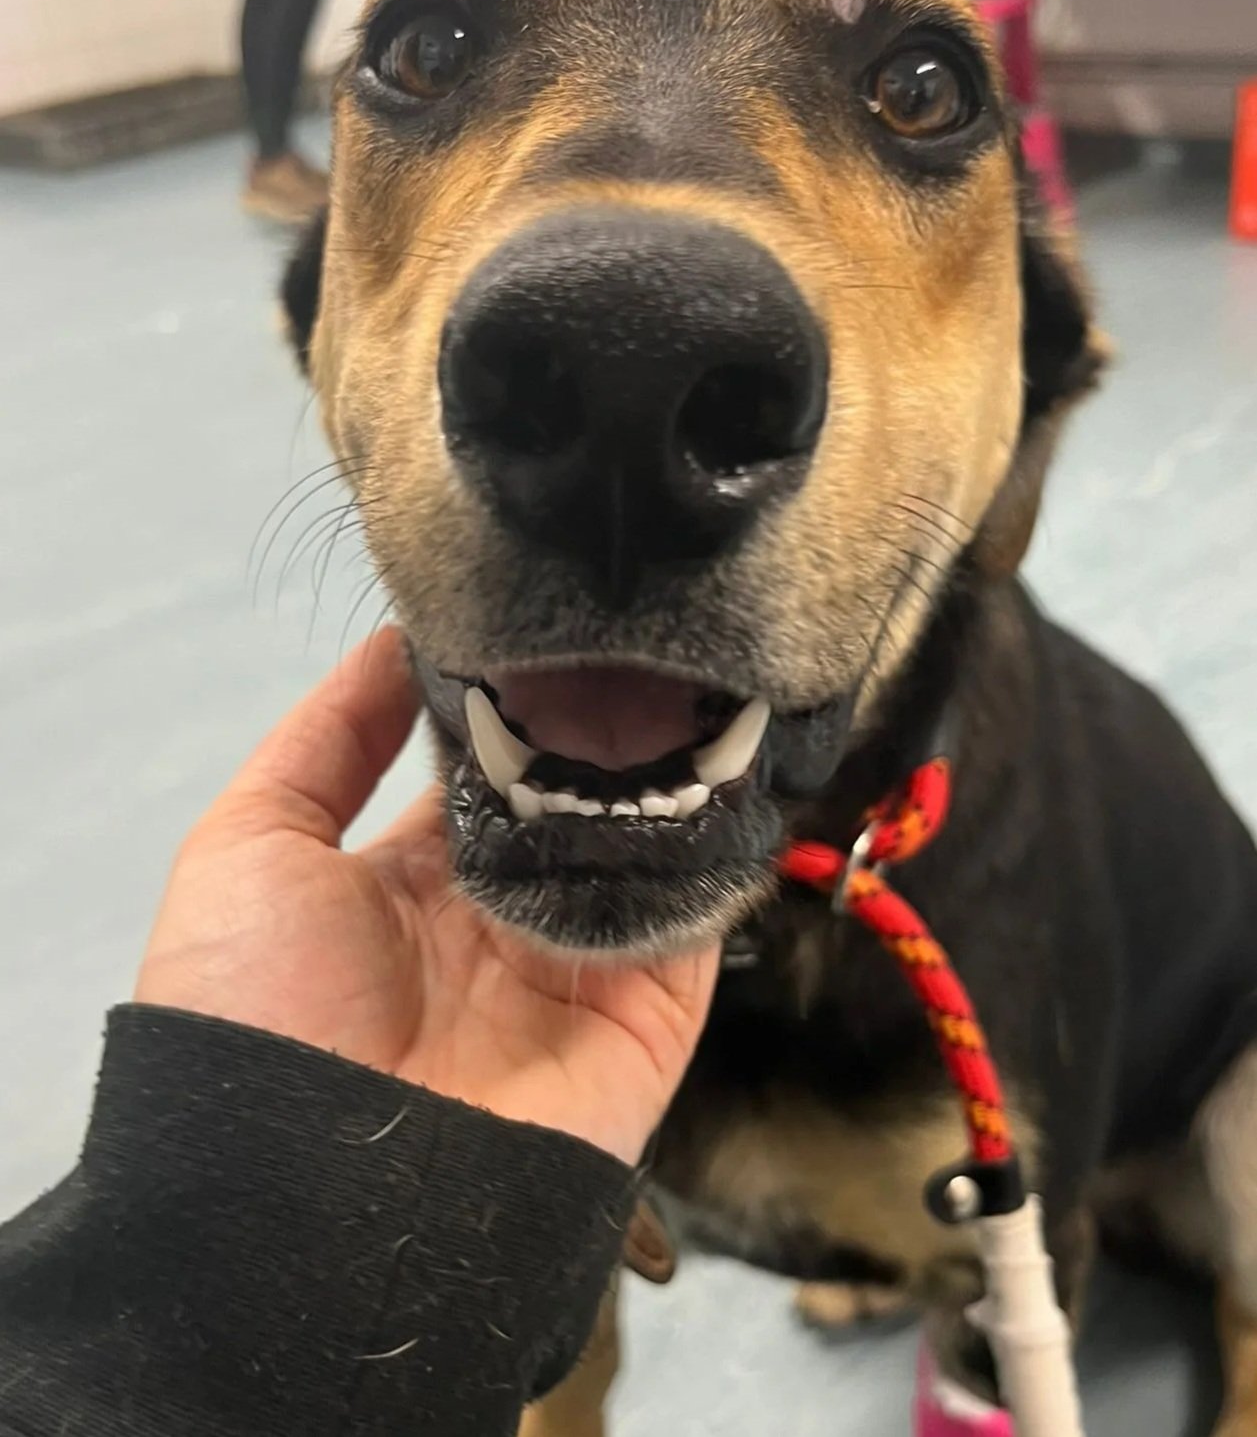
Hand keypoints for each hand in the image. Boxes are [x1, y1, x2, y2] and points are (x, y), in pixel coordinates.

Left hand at [136, 629, 719, 1164]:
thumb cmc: (257, 1007)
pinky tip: (730, 757)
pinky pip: (692, 917)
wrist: (308, 1197)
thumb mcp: (248, 848)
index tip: (549, 617)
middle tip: (634, 631)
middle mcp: (503, 916)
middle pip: (571, 799)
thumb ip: (325, 741)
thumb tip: (396, 641)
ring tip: (694, 670)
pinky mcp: (648, 1015)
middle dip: (599, 723)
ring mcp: (579, 966)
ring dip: (666, 769)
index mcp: (414, 880)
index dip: (513, 696)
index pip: (485, 768)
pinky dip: (713, 846)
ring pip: (642, 843)